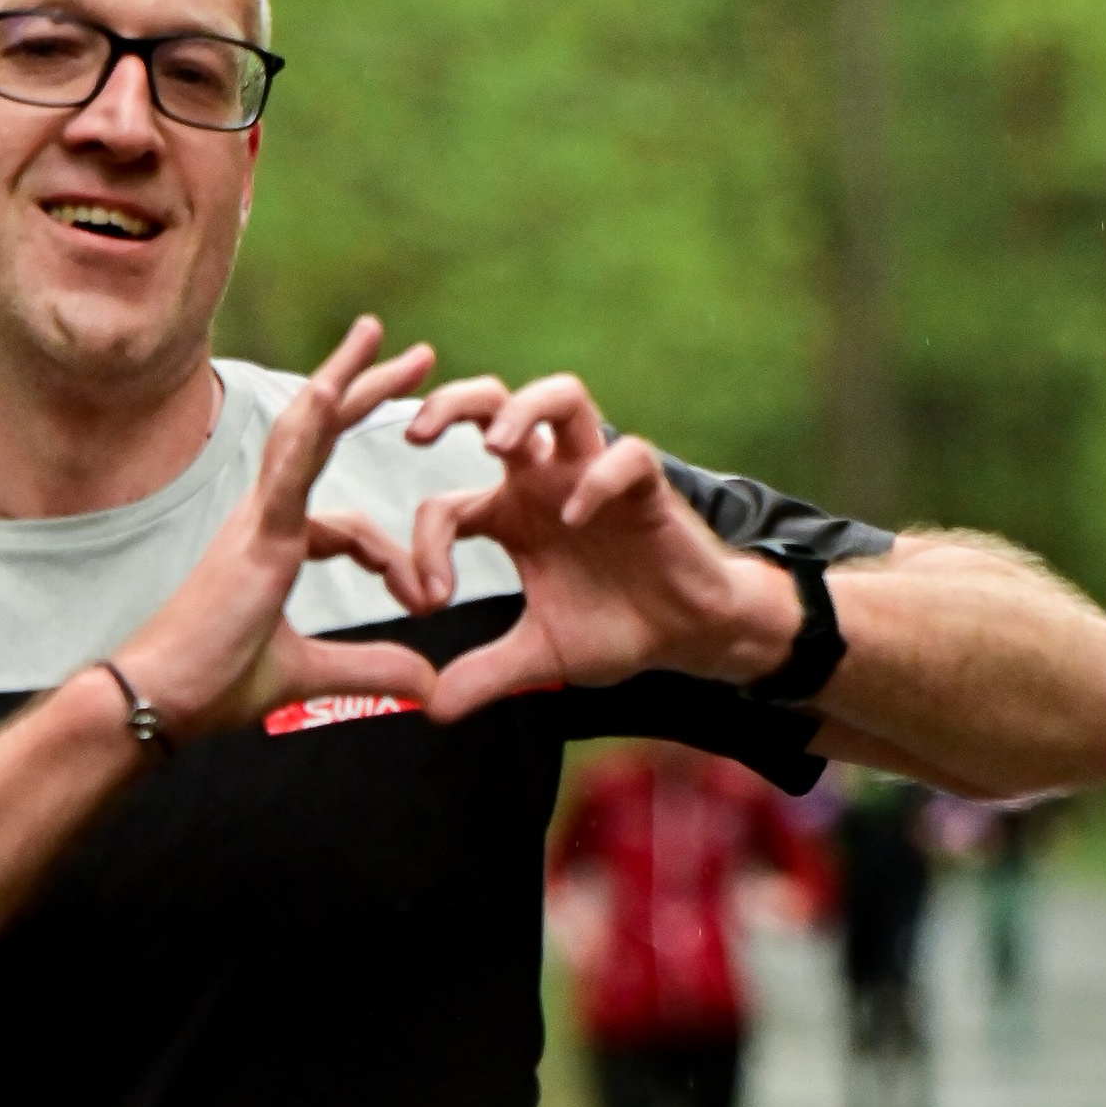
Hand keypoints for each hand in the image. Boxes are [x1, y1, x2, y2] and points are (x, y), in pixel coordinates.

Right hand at [120, 317, 444, 738]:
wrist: (157, 702)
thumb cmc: (211, 686)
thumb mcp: (307, 676)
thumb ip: (370, 671)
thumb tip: (429, 683)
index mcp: (272, 546)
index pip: (345, 524)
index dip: (390, 555)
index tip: (424, 599)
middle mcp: (262, 520)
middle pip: (321, 439)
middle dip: (367, 394)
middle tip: (419, 356)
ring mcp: (257, 522)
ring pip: (303, 433)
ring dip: (342, 380)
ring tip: (374, 334)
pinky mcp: (256, 539)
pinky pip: (288, 472)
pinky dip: (310, 429)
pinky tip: (331, 388)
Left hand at [395, 372, 798, 723]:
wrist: (687, 634)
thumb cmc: (616, 627)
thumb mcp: (540, 657)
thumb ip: (486, 675)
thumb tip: (430, 709)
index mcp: (511, 514)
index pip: (445, 506)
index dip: (424, 547)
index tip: (429, 603)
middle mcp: (546, 481)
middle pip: (493, 403)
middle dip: (452, 404)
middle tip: (417, 436)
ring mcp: (594, 476)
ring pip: (562, 397)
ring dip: (523, 411)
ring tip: (495, 447)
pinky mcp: (646, 486)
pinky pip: (625, 457)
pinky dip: (596, 480)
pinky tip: (575, 518)